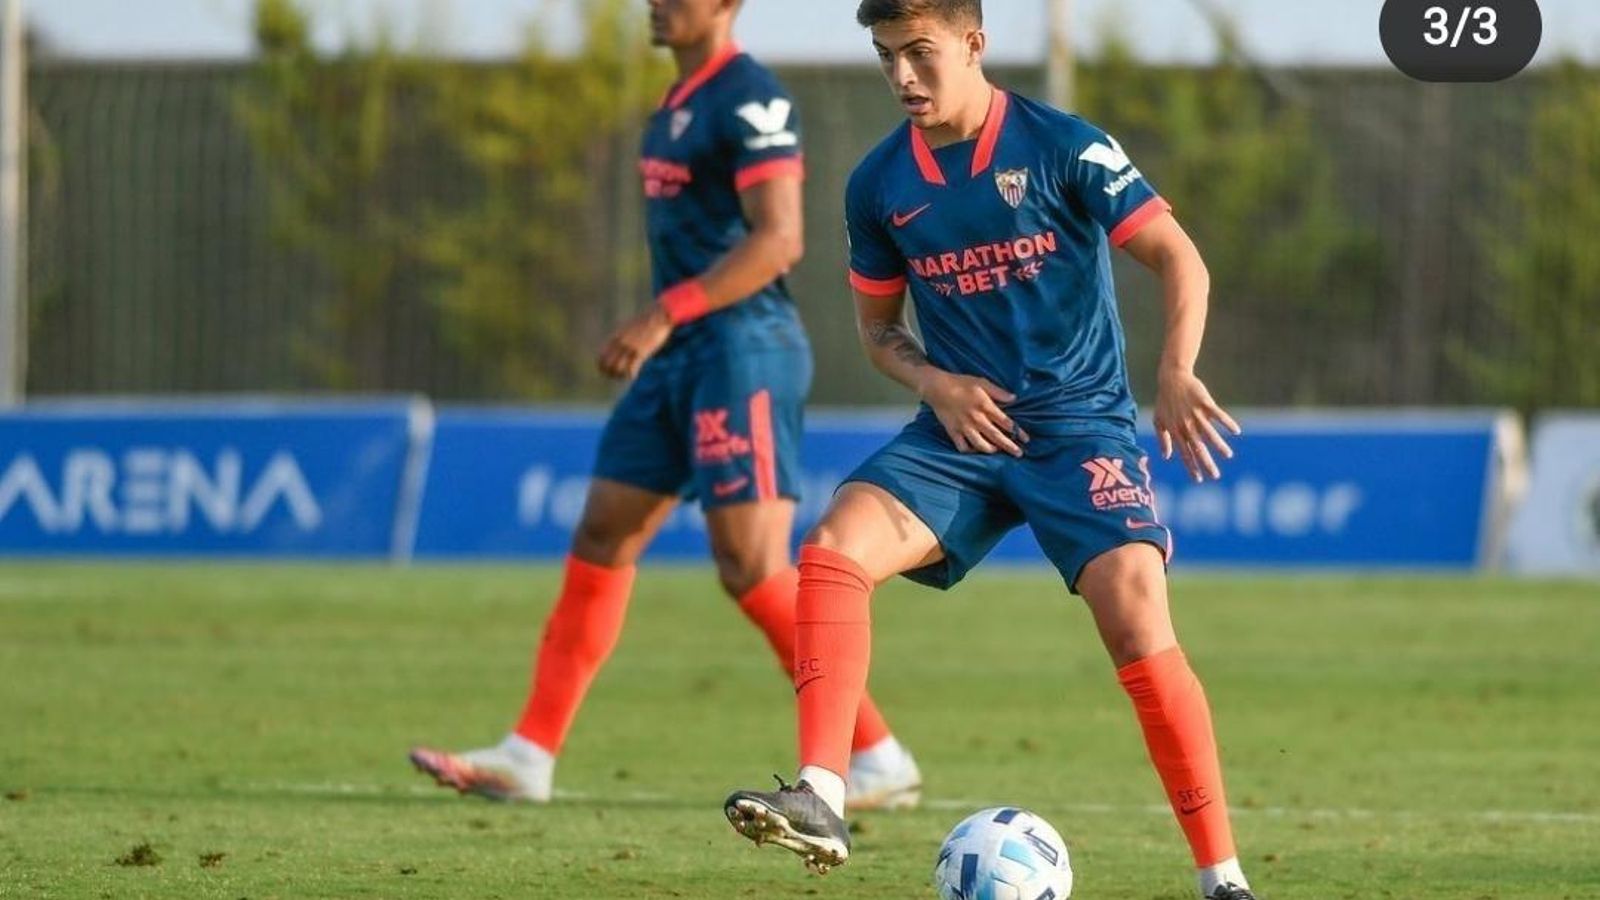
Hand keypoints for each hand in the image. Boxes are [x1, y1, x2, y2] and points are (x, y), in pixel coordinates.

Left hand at [597, 306, 672, 379]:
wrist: (658, 316)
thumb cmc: (645, 322)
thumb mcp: (627, 328)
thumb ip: (621, 337)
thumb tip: (617, 346)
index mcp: (615, 337)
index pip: (601, 357)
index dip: (602, 367)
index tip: (607, 372)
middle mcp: (620, 343)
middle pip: (608, 365)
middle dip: (611, 373)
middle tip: (616, 376)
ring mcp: (630, 348)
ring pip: (618, 369)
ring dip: (621, 375)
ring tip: (625, 376)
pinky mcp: (641, 352)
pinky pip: (631, 369)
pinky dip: (631, 375)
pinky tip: (633, 375)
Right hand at [917, 369, 1029, 456]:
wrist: (937, 387)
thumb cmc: (961, 383)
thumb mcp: (982, 382)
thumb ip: (998, 392)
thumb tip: (1013, 398)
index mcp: (985, 406)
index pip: (1005, 422)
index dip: (1017, 431)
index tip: (1026, 438)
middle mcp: (976, 419)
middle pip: (996, 436)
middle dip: (1009, 446)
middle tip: (1019, 454)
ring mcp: (964, 427)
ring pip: (980, 445)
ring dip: (991, 450)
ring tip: (997, 451)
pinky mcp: (953, 432)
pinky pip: (963, 447)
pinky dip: (970, 450)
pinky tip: (975, 449)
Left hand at [1154, 367, 1240, 481]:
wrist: (1172, 378)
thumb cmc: (1165, 400)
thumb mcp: (1159, 420)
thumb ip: (1163, 439)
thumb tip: (1167, 456)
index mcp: (1175, 431)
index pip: (1184, 453)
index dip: (1191, 467)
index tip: (1199, 479)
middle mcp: (1186, 425)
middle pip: (1198, 448)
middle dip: (1206, 463)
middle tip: (1215, 476)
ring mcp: (1196, 414)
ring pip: (1209, 433)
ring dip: (1219, 445)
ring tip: (1228, 455)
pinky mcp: (1205, 403)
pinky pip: (1218, 414)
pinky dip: (1227, 422)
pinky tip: (1236, 431)